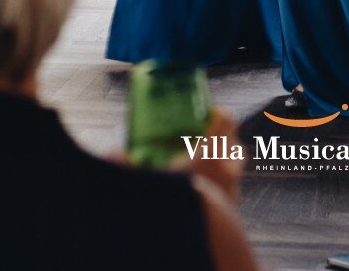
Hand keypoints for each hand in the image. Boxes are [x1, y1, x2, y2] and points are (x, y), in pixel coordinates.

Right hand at [103, 109, 244, 201]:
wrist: (202, 233)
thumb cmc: (177, 204)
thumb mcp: (151, 179)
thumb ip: (128, 165)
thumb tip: (111, 152)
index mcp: (212, 151)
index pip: (226, 120)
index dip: (218, 114)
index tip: (208, 113)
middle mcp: (227, 165)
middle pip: (234, 140)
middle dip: (224, 137)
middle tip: (207, 139)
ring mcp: (233, 184)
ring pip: (237, 163)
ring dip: (228, 159)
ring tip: (211, 162)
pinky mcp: (234, 201)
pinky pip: (234, 185)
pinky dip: (227, 183)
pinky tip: (212, 188)